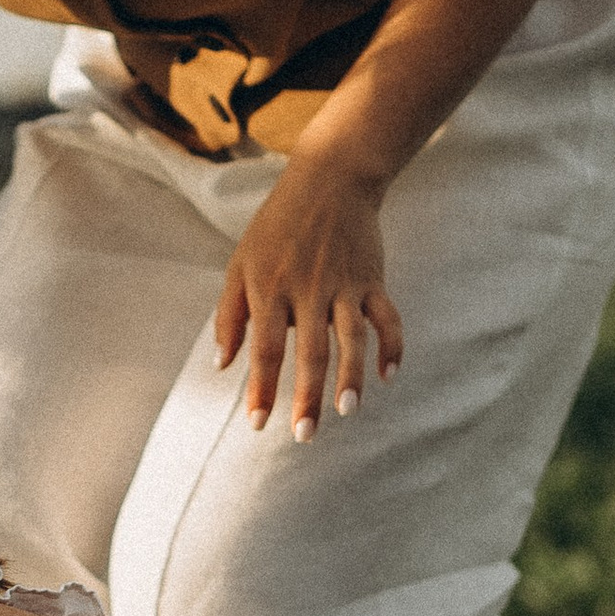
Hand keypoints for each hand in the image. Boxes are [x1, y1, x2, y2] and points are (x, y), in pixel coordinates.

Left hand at [212, 154, 404, 440]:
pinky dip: (392, 346)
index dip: (262, 387)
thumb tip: (222, 365)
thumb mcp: (240, 264)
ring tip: (348, 410)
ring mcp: (344, 285)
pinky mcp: (372, 279)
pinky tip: (389, 376)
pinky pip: (387, 317)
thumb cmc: (276, 228)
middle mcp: (308, 289)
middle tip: (304, 436)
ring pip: (352, 338)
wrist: (330, 179)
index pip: (265, 348)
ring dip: (351, 376)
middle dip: (307, 396)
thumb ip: (229, 316)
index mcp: (270, 289)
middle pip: (309, 351)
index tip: (258, 423)